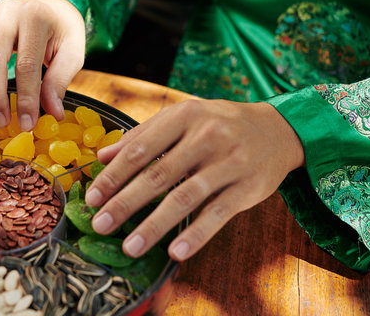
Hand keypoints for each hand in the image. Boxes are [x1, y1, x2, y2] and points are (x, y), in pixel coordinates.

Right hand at [0, 0, 85, 129]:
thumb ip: (60, 81)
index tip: (27, 124)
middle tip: (1, 123)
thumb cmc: (62, 33)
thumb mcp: (73, 53)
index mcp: (34, 18)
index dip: (26, 98)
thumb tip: (52, 113)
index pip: (26, 65)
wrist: (51, 7)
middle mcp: (5, 13)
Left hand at [85, 99, 304, 260]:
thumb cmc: (219, 124)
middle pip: (157, 175)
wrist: (277, 129)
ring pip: (185, 198)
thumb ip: (142, 135)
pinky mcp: (248, 187)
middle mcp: (207, 137)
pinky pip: (218, 214)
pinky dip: (196, 235)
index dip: (113, 176)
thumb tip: (103, 155)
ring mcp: (229, 162)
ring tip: (129, 246)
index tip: (92, 197)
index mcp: (185, 116)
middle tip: (100, 224)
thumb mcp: (182, 118)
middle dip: (125, 203)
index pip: (140, 149)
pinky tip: (175, 252)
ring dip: (154, 225)